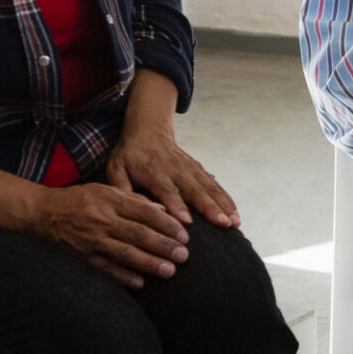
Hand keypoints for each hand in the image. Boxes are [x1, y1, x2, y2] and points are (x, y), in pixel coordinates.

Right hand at [29, 181, 191, 287]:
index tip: (184, 235)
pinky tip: (140, 282)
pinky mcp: (82, 256)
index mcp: (110, 200)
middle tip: (183, 255)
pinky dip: (123, 276)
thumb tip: (163, 210)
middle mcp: (102, 219)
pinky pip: (105, 268)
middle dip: (163, 245)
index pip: (144, 212)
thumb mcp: (106, 191)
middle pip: (138, 234)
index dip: (166, 224)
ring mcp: (91, 239)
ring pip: (124, 253)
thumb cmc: (79, 200)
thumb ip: (134, 201)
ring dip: (148, 263)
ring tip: (169, 270)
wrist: (42, 212)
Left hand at [107, 132, 239, 229]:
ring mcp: (190, 169)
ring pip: (210, 188)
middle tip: (223, 224)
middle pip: (195, 190)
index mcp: (154, 172)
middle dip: (210, 208)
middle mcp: (176, 170)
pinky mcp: (199, 170)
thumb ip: (121, 188)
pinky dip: (227, 199)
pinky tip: (236, 214)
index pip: (167, 190)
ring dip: (224, 205)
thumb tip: (128, 209)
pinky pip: (215, 185)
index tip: (187, 222)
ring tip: (235, 223)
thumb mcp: (116, 168)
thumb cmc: (130, 155)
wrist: (149, 129)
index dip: (177, 205)